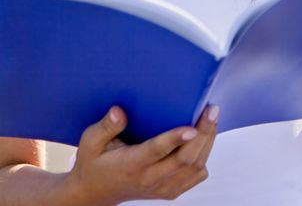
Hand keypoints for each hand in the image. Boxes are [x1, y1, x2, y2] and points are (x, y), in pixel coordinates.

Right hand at [64, 104, 218, 204]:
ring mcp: (162, 188)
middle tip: (211, 109)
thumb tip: (119, 111)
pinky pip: (196, 175)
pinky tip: (205, 135)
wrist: (95, 194)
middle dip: (203, 133)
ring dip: (207, 142)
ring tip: (211, 116)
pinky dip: (205, 155)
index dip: (175, 139)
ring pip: (195, 168)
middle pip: (184, 160)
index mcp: (131, 165)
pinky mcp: (170, 191)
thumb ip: (105, 127)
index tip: (191, 128)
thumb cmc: (93, 163)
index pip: (156, 152)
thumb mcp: (90, 143)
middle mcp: (150, 179)